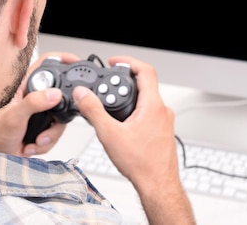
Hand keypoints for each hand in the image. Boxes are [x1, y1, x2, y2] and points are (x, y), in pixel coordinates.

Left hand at [0, 51, 79, 155]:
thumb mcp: (13, 116)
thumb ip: (33, 103)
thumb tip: (54, 94)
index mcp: (26, 86)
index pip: (47, 65)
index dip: (62, 59)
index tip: (75, 63)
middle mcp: (34, 98)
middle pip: (61, 97)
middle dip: (58, 117)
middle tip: (48, 125)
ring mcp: (40, 113)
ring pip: (60, 120)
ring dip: (50, 135)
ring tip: (35, 139)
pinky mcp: (43, 129)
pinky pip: (56, 135)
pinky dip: (46, 143)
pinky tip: (31, 144)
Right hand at [73, 55, 194, 224]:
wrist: (158, 186)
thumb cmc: (142, 164)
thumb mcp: (110, 134)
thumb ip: (93, 110)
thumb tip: (82, 94)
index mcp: (153, 105)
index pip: (145, 70)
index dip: (128, 61)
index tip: (115, 62)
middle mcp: (162, 110)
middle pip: (144, 84)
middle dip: (124, 82)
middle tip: (108, 85)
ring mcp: (164, 121)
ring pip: (146, 99)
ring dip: (129, 98)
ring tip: (112, 106)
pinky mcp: (162, 132)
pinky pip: (149, 113)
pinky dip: (135, 112)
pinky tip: (123, 125)